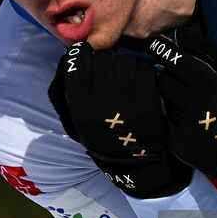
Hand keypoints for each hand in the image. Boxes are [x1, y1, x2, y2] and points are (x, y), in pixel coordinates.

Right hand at [48, 42, 192, 197]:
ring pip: (124, 60)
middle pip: (103, 57)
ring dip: (125, 67)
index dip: (84, 55)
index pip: (78, 59)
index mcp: (80, 102)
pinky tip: (139, 85)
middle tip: (110, 73)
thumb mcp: (75, 118)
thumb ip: (69, 89)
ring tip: (126, 81)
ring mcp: (127, 96)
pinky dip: (142, 73)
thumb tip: (68, 57)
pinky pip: (143, 69)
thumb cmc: (100, 137)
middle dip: (106, 62)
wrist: (132, 162)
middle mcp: (101, 96)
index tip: (89, 59)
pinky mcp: (148, 97)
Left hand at [146, 29, 216, 192]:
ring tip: (195, 110)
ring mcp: (185, 126)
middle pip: (164, 82)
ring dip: (175, 103)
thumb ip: (211, 57)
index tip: (155, 43)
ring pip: (166, 104)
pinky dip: (176, 123)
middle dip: (171, 81)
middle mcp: (194, 105)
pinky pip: (168, 125)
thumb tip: (183, 36)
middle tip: (185, 86)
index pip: (176, 62)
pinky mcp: (178, 144)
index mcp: (210, 86)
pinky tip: (192, 127)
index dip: (164, 51)